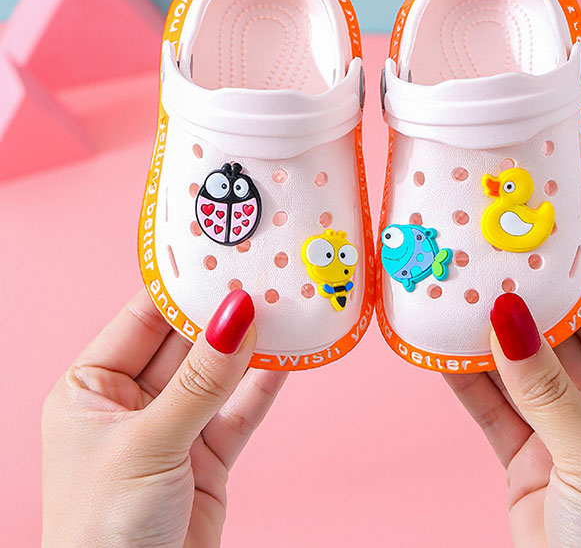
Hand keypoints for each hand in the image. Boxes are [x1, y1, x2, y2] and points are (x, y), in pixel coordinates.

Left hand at [42, 289, 286, 547]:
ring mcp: (173, 428)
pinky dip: (265, 386)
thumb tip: (237, 313)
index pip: (143, 319)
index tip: (222, 256)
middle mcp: (132, 402)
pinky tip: (292, 355)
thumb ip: (201, 379)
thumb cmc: (104, 530)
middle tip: (266, 275)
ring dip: (252, 346)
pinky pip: (240, 410)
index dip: (182, 287)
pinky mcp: (208, 456)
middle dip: (224, 312)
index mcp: (93, 389)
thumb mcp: (149, 443)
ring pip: (219, 373)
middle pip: (186, 341)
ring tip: (288, 305)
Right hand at [445, 293, 580, 547]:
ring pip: (521, 376)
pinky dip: (468, 385)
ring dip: (487, 346)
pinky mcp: (527, 460)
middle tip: (479, 275)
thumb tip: (508, 317)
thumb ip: (547, 388)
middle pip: (558, 345)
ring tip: (451, 306)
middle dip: (520, 313)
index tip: (527, 255)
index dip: (568, 289)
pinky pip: (495, 410)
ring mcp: (565, 434)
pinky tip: (441, 356)